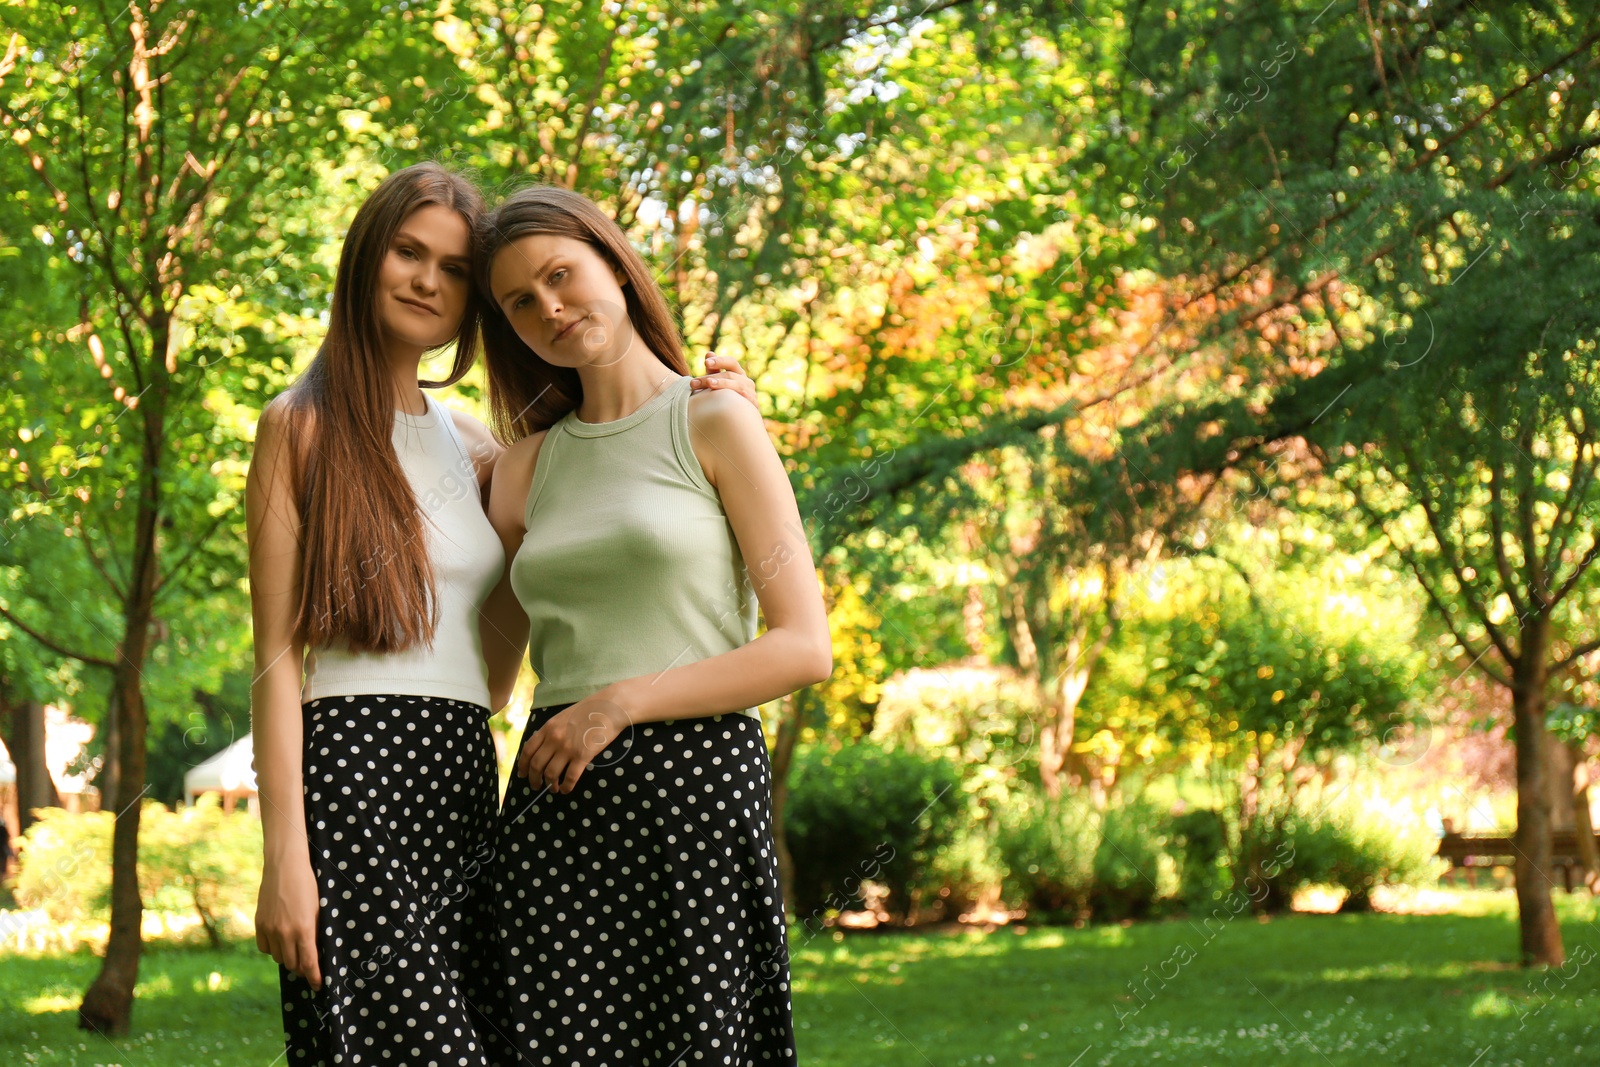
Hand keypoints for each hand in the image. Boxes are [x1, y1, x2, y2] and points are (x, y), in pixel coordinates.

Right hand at [255, 856, 322, 989]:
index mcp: (304, 929)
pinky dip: (272, 949)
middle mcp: (285, 933)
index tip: (319, 985)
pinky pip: (264, 948)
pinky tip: (279, 942)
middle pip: (292, 964)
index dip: (314, 977)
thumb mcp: (319, 909)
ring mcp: (269, 929)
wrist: (285, 866)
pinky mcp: (259, 924)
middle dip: (302, 968)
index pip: (309, 963)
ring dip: (287, 958)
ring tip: (295, 952)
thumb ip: (316, 932)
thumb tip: (316, 953)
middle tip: (308, 967)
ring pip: (277, 957)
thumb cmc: (308, 885)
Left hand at [517, 690, 628, 792]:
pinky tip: (566, 789)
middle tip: (536, 786)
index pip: (528, 750)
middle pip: (536, 765)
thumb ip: (551, 731)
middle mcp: (554, 739)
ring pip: (551, 774)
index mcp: (548, 728)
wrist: (609, 707)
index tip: (522, 774)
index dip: (523, 765)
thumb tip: (544, 748)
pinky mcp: (583, 755)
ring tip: (553, 789)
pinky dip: (566, 787)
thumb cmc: (588, 710)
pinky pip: (570, 777)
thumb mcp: (562, 717)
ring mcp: (568, 748)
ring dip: (550, 785)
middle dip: (534, 779)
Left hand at [689, 352, 757, 406]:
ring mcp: (751, 393)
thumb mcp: (717, 384)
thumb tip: (709, 353)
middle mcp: (746, 382)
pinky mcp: (753, 405)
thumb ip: (713, 371)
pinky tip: (724, 398)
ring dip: (721, 384)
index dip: (719, 361)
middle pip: (730, 374)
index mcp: (738, 374)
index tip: (706, 362)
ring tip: (708, 385)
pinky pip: (744, 399)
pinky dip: (734, 397)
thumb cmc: (725, 400)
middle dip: (710, 377)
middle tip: (693, 382)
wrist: (740, 422)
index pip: (731, 362)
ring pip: (737, 385)